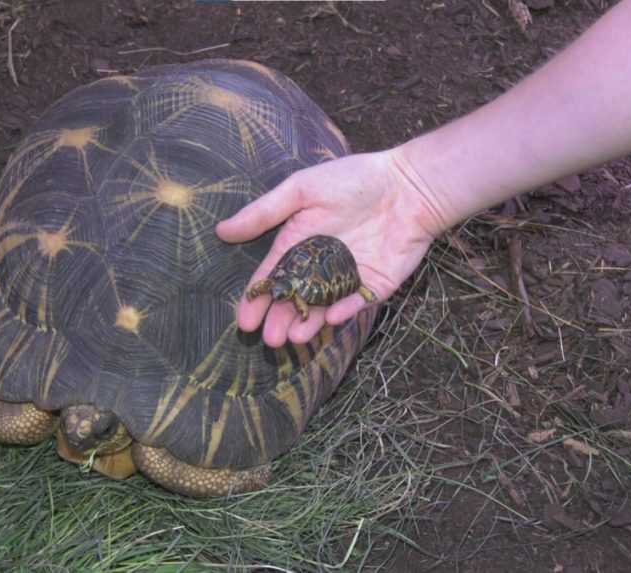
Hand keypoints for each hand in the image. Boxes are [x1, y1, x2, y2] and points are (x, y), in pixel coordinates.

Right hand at [216, 148, 443, 346]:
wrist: (408, 184)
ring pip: (323, 307)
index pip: (273, 277)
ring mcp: (348, 277)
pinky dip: (345, 310)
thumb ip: (264, 213)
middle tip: (269, 339)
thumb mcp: (301, 190)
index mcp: (298, 243)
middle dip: (281, 320)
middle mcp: (320, 265)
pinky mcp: (376, 285)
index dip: (258, 298)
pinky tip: (331, 318)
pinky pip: (358, 302)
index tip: (244, 320)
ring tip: (294, 339)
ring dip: (309, 324)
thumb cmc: (353, 180)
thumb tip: (222, 230)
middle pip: (296, 299)